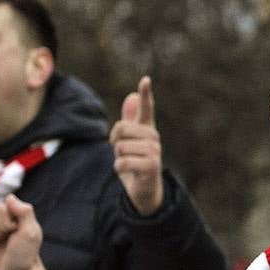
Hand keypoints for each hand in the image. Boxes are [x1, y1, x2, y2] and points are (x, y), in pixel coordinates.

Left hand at [110, 76, 164, 215]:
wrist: (145, 190)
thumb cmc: (135, 163)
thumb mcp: (129, 141)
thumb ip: (129, 120)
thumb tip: (131, 96)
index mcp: (147, 129)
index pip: (147, 108)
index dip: (145, 94)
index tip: (145, 79)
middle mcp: (153, 138)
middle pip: (121, 128)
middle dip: (115, 142)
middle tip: (123, 153)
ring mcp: (154, 152)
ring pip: (120, 147)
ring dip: (118, 158)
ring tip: (129, 164)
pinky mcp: (151, 166)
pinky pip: (123, 162)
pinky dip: (119, 169)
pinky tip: (129, 172)